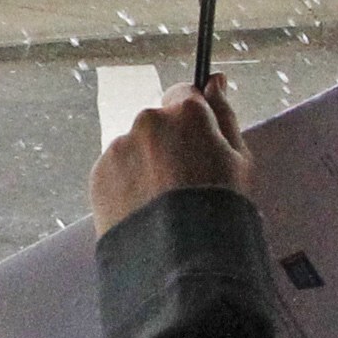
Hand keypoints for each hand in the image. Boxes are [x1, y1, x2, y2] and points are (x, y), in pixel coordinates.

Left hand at [91, 77, 250, 231]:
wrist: (181, 256)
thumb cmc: (220, 207)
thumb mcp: (240, 159)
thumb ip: (225, 114)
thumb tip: (216, 81)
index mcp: (186, 112)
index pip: (184, 94)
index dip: (191, 119)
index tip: (196, 141)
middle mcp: (148, 121)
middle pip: (157, 123)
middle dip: (167, 144)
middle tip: (182, 183)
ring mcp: (119, 146)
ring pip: (134, 148)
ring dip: (145, 165)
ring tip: (162, 204)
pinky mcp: (98, 173)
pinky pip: (115, 171)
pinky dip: (126, 185)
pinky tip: (144, 210)